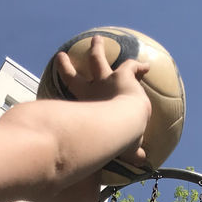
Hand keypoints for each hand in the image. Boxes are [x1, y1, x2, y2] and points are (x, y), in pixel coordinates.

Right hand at [56, 35, 150, 170]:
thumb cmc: (113, 139)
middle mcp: (91, 93)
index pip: (69, 101)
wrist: (122, 125)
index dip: (62, 94)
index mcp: (84, 108)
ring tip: (96, 39)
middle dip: (67, 67)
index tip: (55, 89)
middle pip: (74, 77)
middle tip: (61, 57)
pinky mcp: (123, 76)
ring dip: (96, 48)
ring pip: (97, 60)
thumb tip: (142, 163)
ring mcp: (106, 81)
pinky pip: (130, 66)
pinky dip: (138, 66)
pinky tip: (146, 66)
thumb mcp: (116, 148)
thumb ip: (130, 154)